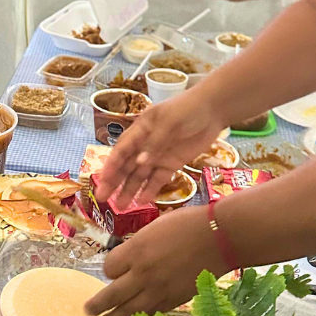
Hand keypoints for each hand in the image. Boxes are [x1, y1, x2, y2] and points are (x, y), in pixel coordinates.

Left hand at [85, 205, 226, 315]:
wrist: (219, 238)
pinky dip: (144, 312)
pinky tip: (140, 312)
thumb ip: (136, 248)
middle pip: (112, 296)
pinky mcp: (175, 301)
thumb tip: (126, 264)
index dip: (110, 269)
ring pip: (130, 311)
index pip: (108, 269)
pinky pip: (152, 311)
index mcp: (136, 251)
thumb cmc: (186, 225)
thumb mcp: (153, 229)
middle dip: (97, 305)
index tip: (114, 268)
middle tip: (88, 311)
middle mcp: (143, 274)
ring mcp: (159, 291)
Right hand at [93, 90, 225, 205]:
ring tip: (119, 206)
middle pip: (127, 166)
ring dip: (129, 190)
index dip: (111, 165)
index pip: (121, 150)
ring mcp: (159, 156)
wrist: (213, 110)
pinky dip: (150, 189)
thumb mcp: (169, 121)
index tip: (101, 180)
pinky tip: (141, 201)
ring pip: (140, 175)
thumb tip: (140, 163)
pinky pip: (158, 179)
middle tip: (102, 198)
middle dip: (114, 182)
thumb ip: (155, 142)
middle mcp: (145, 145)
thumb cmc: (187, 109)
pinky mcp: (172, 163)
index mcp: (140, 130)